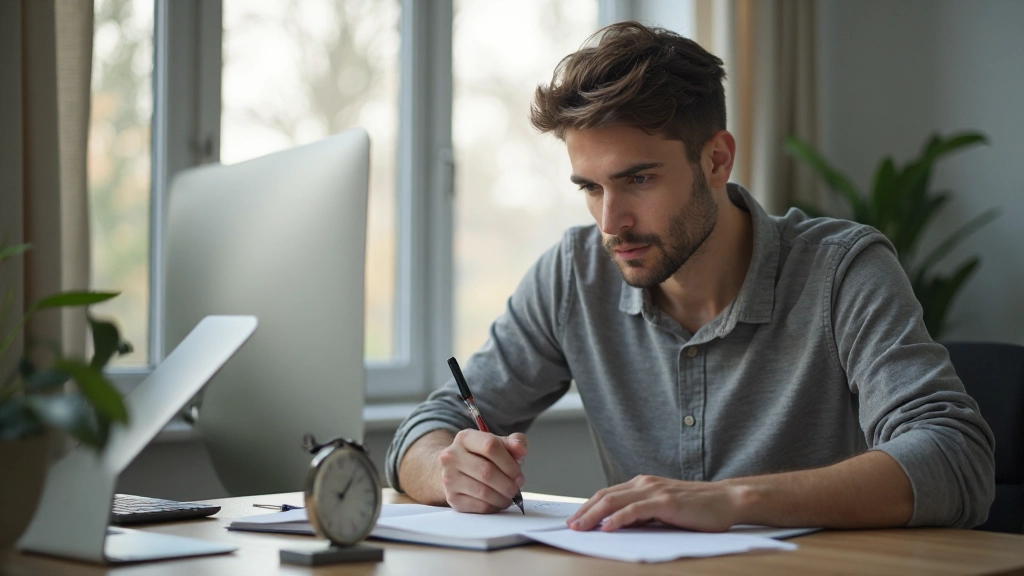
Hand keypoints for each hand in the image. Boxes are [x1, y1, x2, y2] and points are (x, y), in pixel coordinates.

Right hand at [438, 430, 528, 513]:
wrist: (456, 470)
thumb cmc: (482, 456)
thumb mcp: (499, 443)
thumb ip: (514, 442)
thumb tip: (522, 450)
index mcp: (465, 438)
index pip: (490, 446)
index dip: (509, 463)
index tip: (518, 474)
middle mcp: (452, 456)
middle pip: (487, 471)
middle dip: (508, 483)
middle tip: (516, 488)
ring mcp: (449, 478)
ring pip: (484, 492)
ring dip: (503, 497)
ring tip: (509, 496)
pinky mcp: (452, 498)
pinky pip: (479, 506)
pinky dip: (494, 507)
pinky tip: (497, 501)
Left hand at [567, 475, 746, 531]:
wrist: (726, 500)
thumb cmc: (697, 507)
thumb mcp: (664, 508)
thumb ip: (643, 513)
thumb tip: (619, 525)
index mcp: (643, 484)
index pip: (608, 494)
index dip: (588, 507)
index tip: (575, 520)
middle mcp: (645, 483)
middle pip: (605, 496)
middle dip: (585, 512)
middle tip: (571, 527)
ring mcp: (655, 491)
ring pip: (615, 501)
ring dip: (594, 515)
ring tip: (581, 528)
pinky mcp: (666, 502)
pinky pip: (635, 510)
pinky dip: (618, 518)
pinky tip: (607, 527)